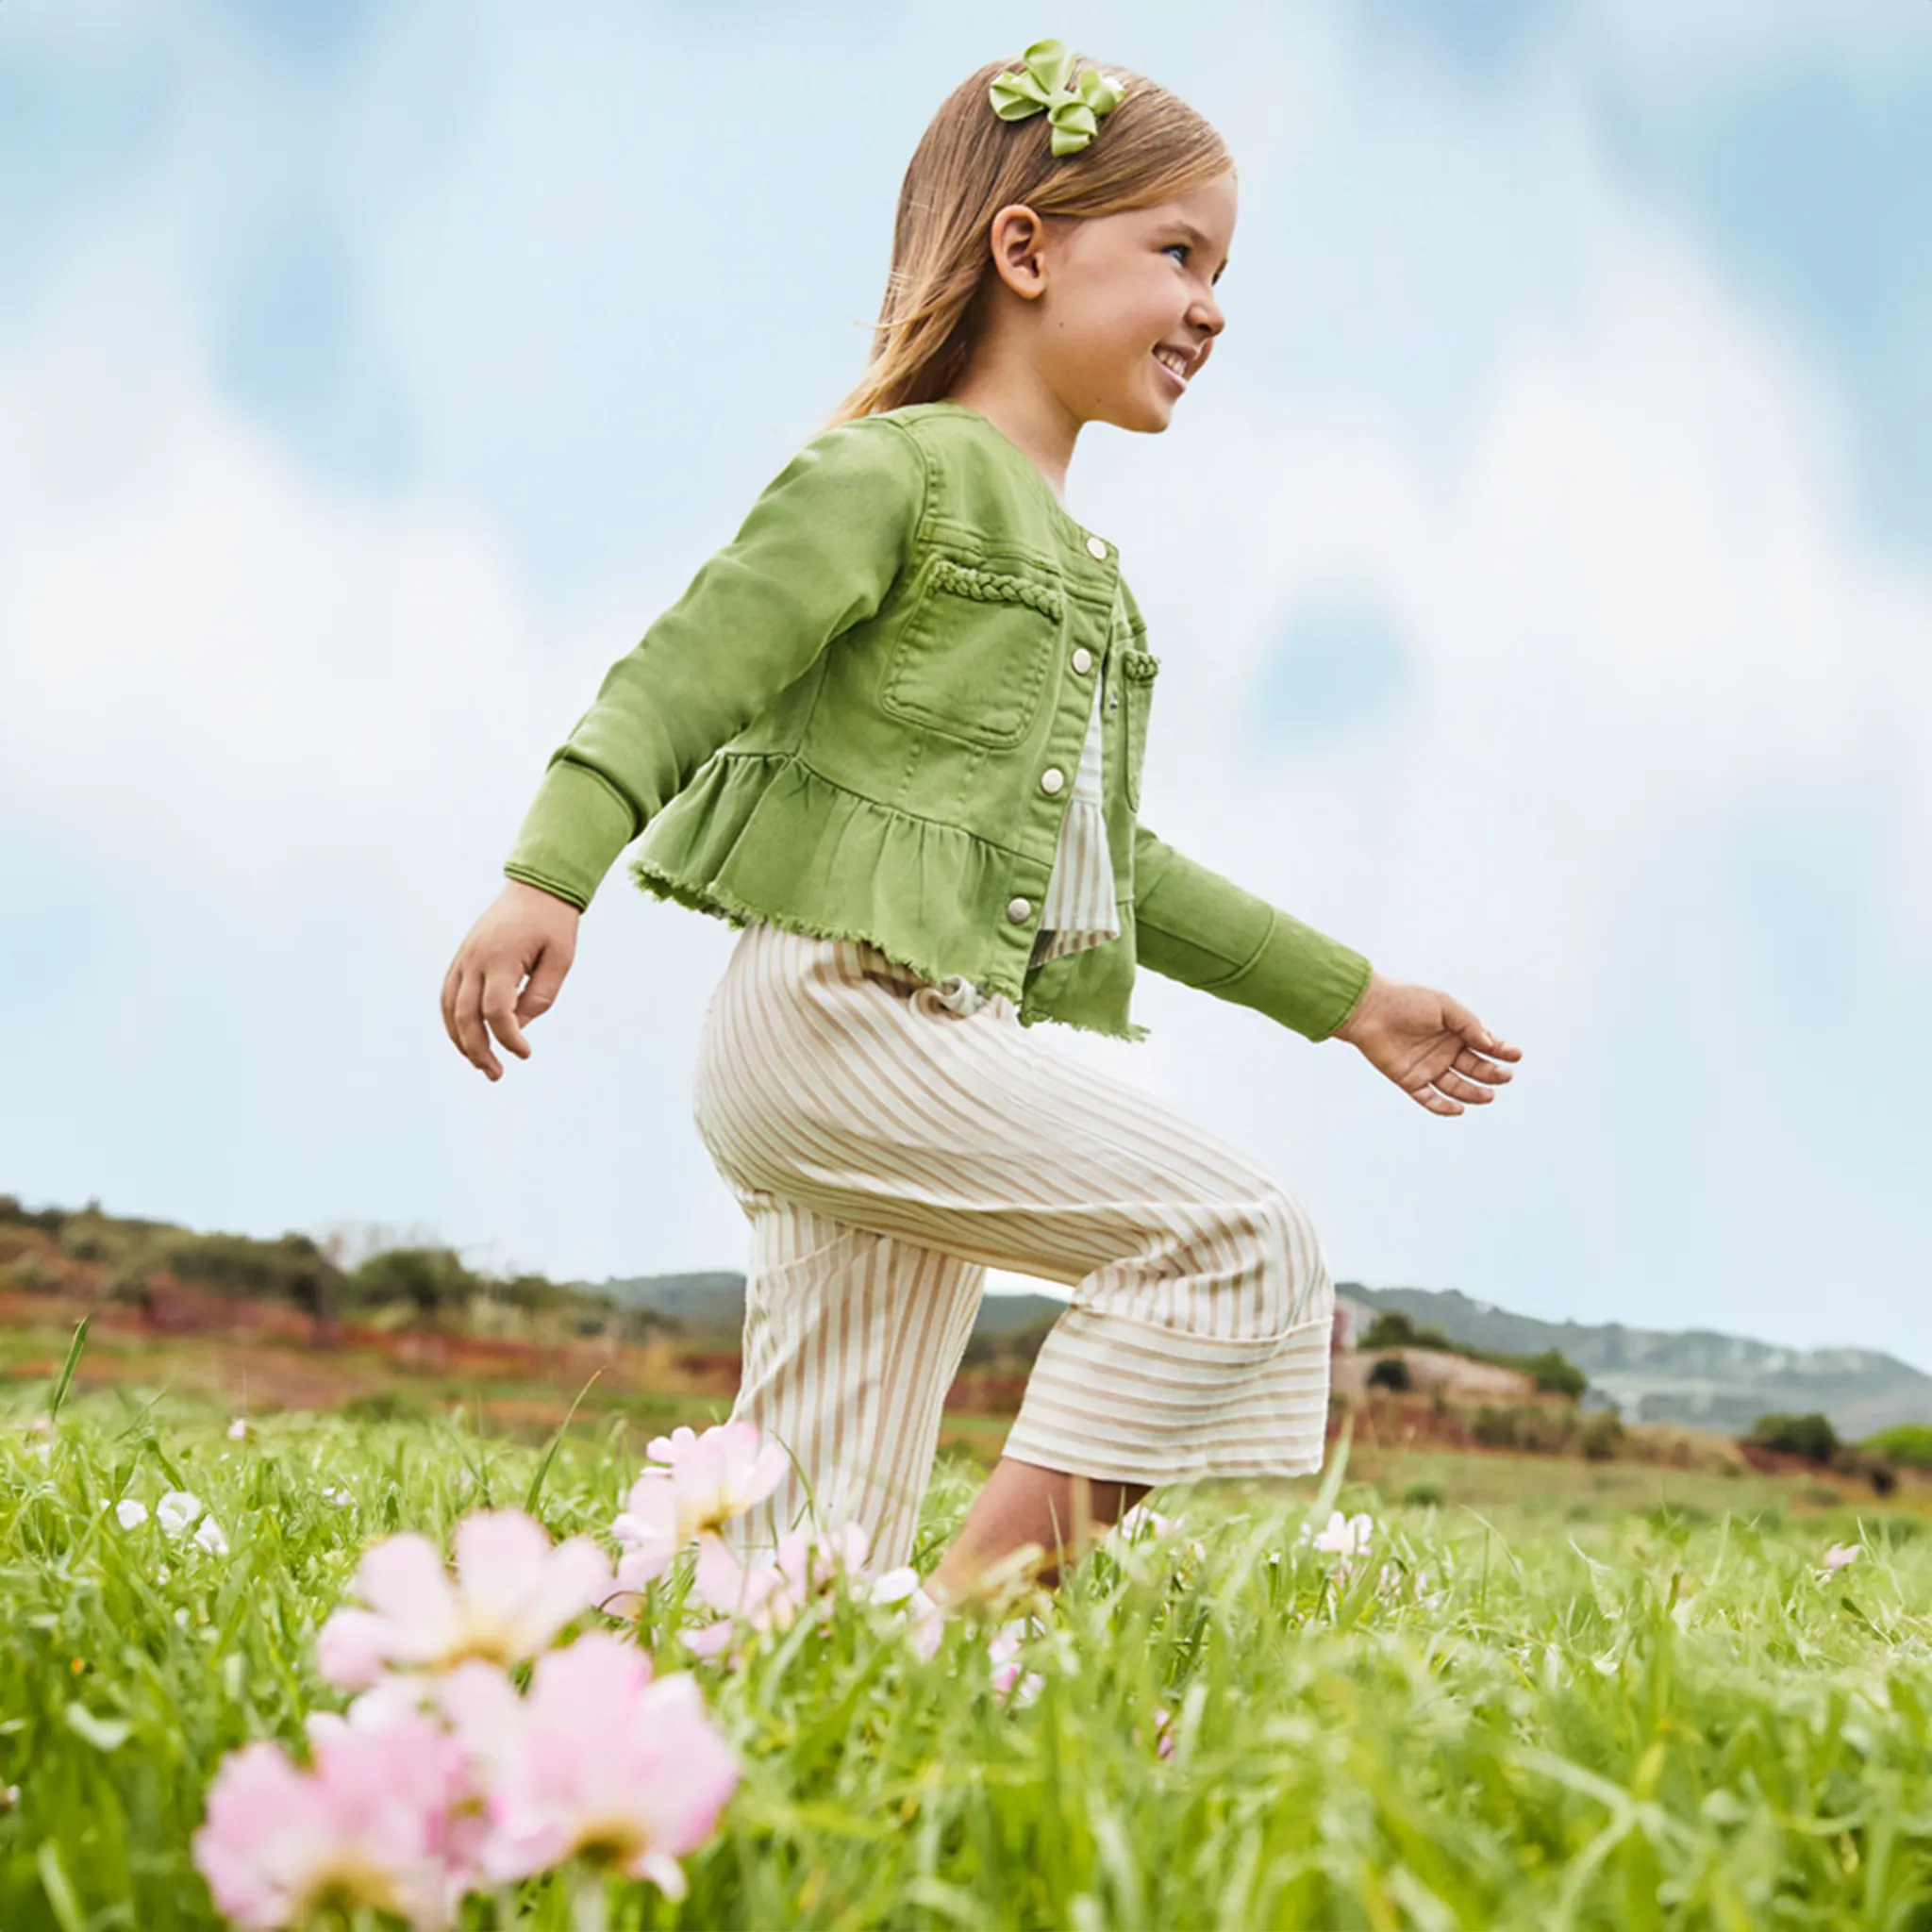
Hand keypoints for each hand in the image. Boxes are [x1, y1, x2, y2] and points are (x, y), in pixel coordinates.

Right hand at [441, 880, 581, 1080]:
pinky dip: (453, 1021)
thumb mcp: (561, 959)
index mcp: (501, 959)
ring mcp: (463, 958)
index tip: (526, 1054)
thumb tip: (518, 1028)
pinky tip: (467, 1041)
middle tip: (496, 1075)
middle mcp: (474, 960)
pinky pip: (447, 995)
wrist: (535, 888)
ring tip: (480, 1065)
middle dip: (478, 1050)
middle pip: (465, 1015)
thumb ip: (540, 996)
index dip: (508, 1038)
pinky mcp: (460, 958)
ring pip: (449, 1008)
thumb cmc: (553, 925)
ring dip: (461, 1041)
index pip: (496, 1011)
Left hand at [1330, 968, 1520, 1116]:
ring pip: (1456, 1086)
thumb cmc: (1406, 1000)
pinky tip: (1459, 1109)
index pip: (1485, 1045)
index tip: (1516, 1055)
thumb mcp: (1444, 1005)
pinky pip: (1429, 1099)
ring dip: (1474, 1093)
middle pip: (1475, 1068)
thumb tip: (1490, 1042)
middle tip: (1505, 1076)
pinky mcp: (1410, 1080)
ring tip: (1488, 1095)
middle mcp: (1444, 1051)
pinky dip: (1443, 1107)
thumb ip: (1468, 1024)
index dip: (1502, 1051)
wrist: (1368, 1008)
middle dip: (1492, 1073)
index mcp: (1456, 1031)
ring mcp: (1428, 1067)